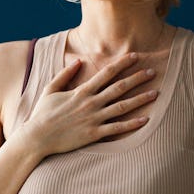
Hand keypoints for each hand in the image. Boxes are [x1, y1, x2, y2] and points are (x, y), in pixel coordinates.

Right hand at [21, 54, 156, 156]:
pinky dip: (132, 124)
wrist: (37, 137)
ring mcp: (93, 119)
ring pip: (122, 107)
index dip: (122, 64)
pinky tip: (145, 119)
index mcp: (82, 91)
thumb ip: (65, 75)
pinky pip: (117, 128)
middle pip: (119, 87)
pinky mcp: (93, 134)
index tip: (135, 56)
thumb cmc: (43, 114)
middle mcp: (90, 103)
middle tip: (152, 72)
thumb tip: (78, 61)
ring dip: (140, 99)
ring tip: (155, 93)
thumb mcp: (51, 90)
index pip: (106, 73)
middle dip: (137, 78)